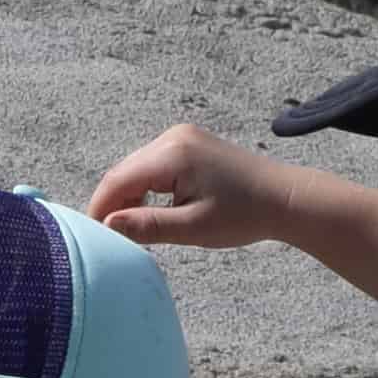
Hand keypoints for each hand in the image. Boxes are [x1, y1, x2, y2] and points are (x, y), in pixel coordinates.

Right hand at [86, 122, 290, 250]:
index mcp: (173, 154)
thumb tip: (107, 226)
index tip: (93, 239)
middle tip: (112, 239)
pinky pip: (151, 166)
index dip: (99, 209)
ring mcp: (180, 137)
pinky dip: (144, 189)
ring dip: (128, 198)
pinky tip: (152, 212)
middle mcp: (172, 137)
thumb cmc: (245, 215)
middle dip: (112, 204)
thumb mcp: (193, 228)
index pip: (117, 180)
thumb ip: (147, 226)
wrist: (284, 198)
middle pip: (123, 172)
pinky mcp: (187, 144)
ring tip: (134, 229)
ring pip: (135, 170)